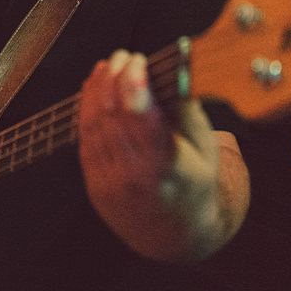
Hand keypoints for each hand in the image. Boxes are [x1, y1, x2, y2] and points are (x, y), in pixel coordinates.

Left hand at [78, 50, 223, 260]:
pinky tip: (96, 88)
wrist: (173, 234)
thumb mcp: (205, 148)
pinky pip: (84, 137)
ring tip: (109, 65)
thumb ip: (186, 109)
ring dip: (98, 88)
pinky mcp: (93, 183)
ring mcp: (110, 183)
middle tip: (125, 56)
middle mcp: (135, 178)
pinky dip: (87, 107)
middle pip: (114, 118)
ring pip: (94, 125)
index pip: (144, 124)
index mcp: (169, 170)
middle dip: (115, 78)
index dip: (135, 88)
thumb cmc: (194, 183)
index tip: (137, 62)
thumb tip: (171, 68)